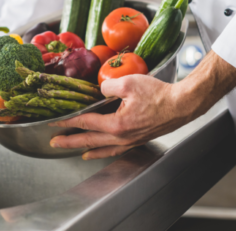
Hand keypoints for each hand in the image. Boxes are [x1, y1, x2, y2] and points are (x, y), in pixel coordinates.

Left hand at [49, 51, 235, 159]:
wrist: (181, 105)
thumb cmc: (158, 94)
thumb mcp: (128, 83)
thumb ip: (107, 86)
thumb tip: (99, 91)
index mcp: (116, 124)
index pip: (85, 123)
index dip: (68, 122)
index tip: (53, 123)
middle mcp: (121, 137)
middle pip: (89, 140)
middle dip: (70, 141)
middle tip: (55, 143)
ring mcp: (130, 141)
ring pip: (103, 148)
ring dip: (86, 149)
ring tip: (75, 151)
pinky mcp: (138, 139)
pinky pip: (116, 149)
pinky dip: (104, 152)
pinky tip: (102, 151)